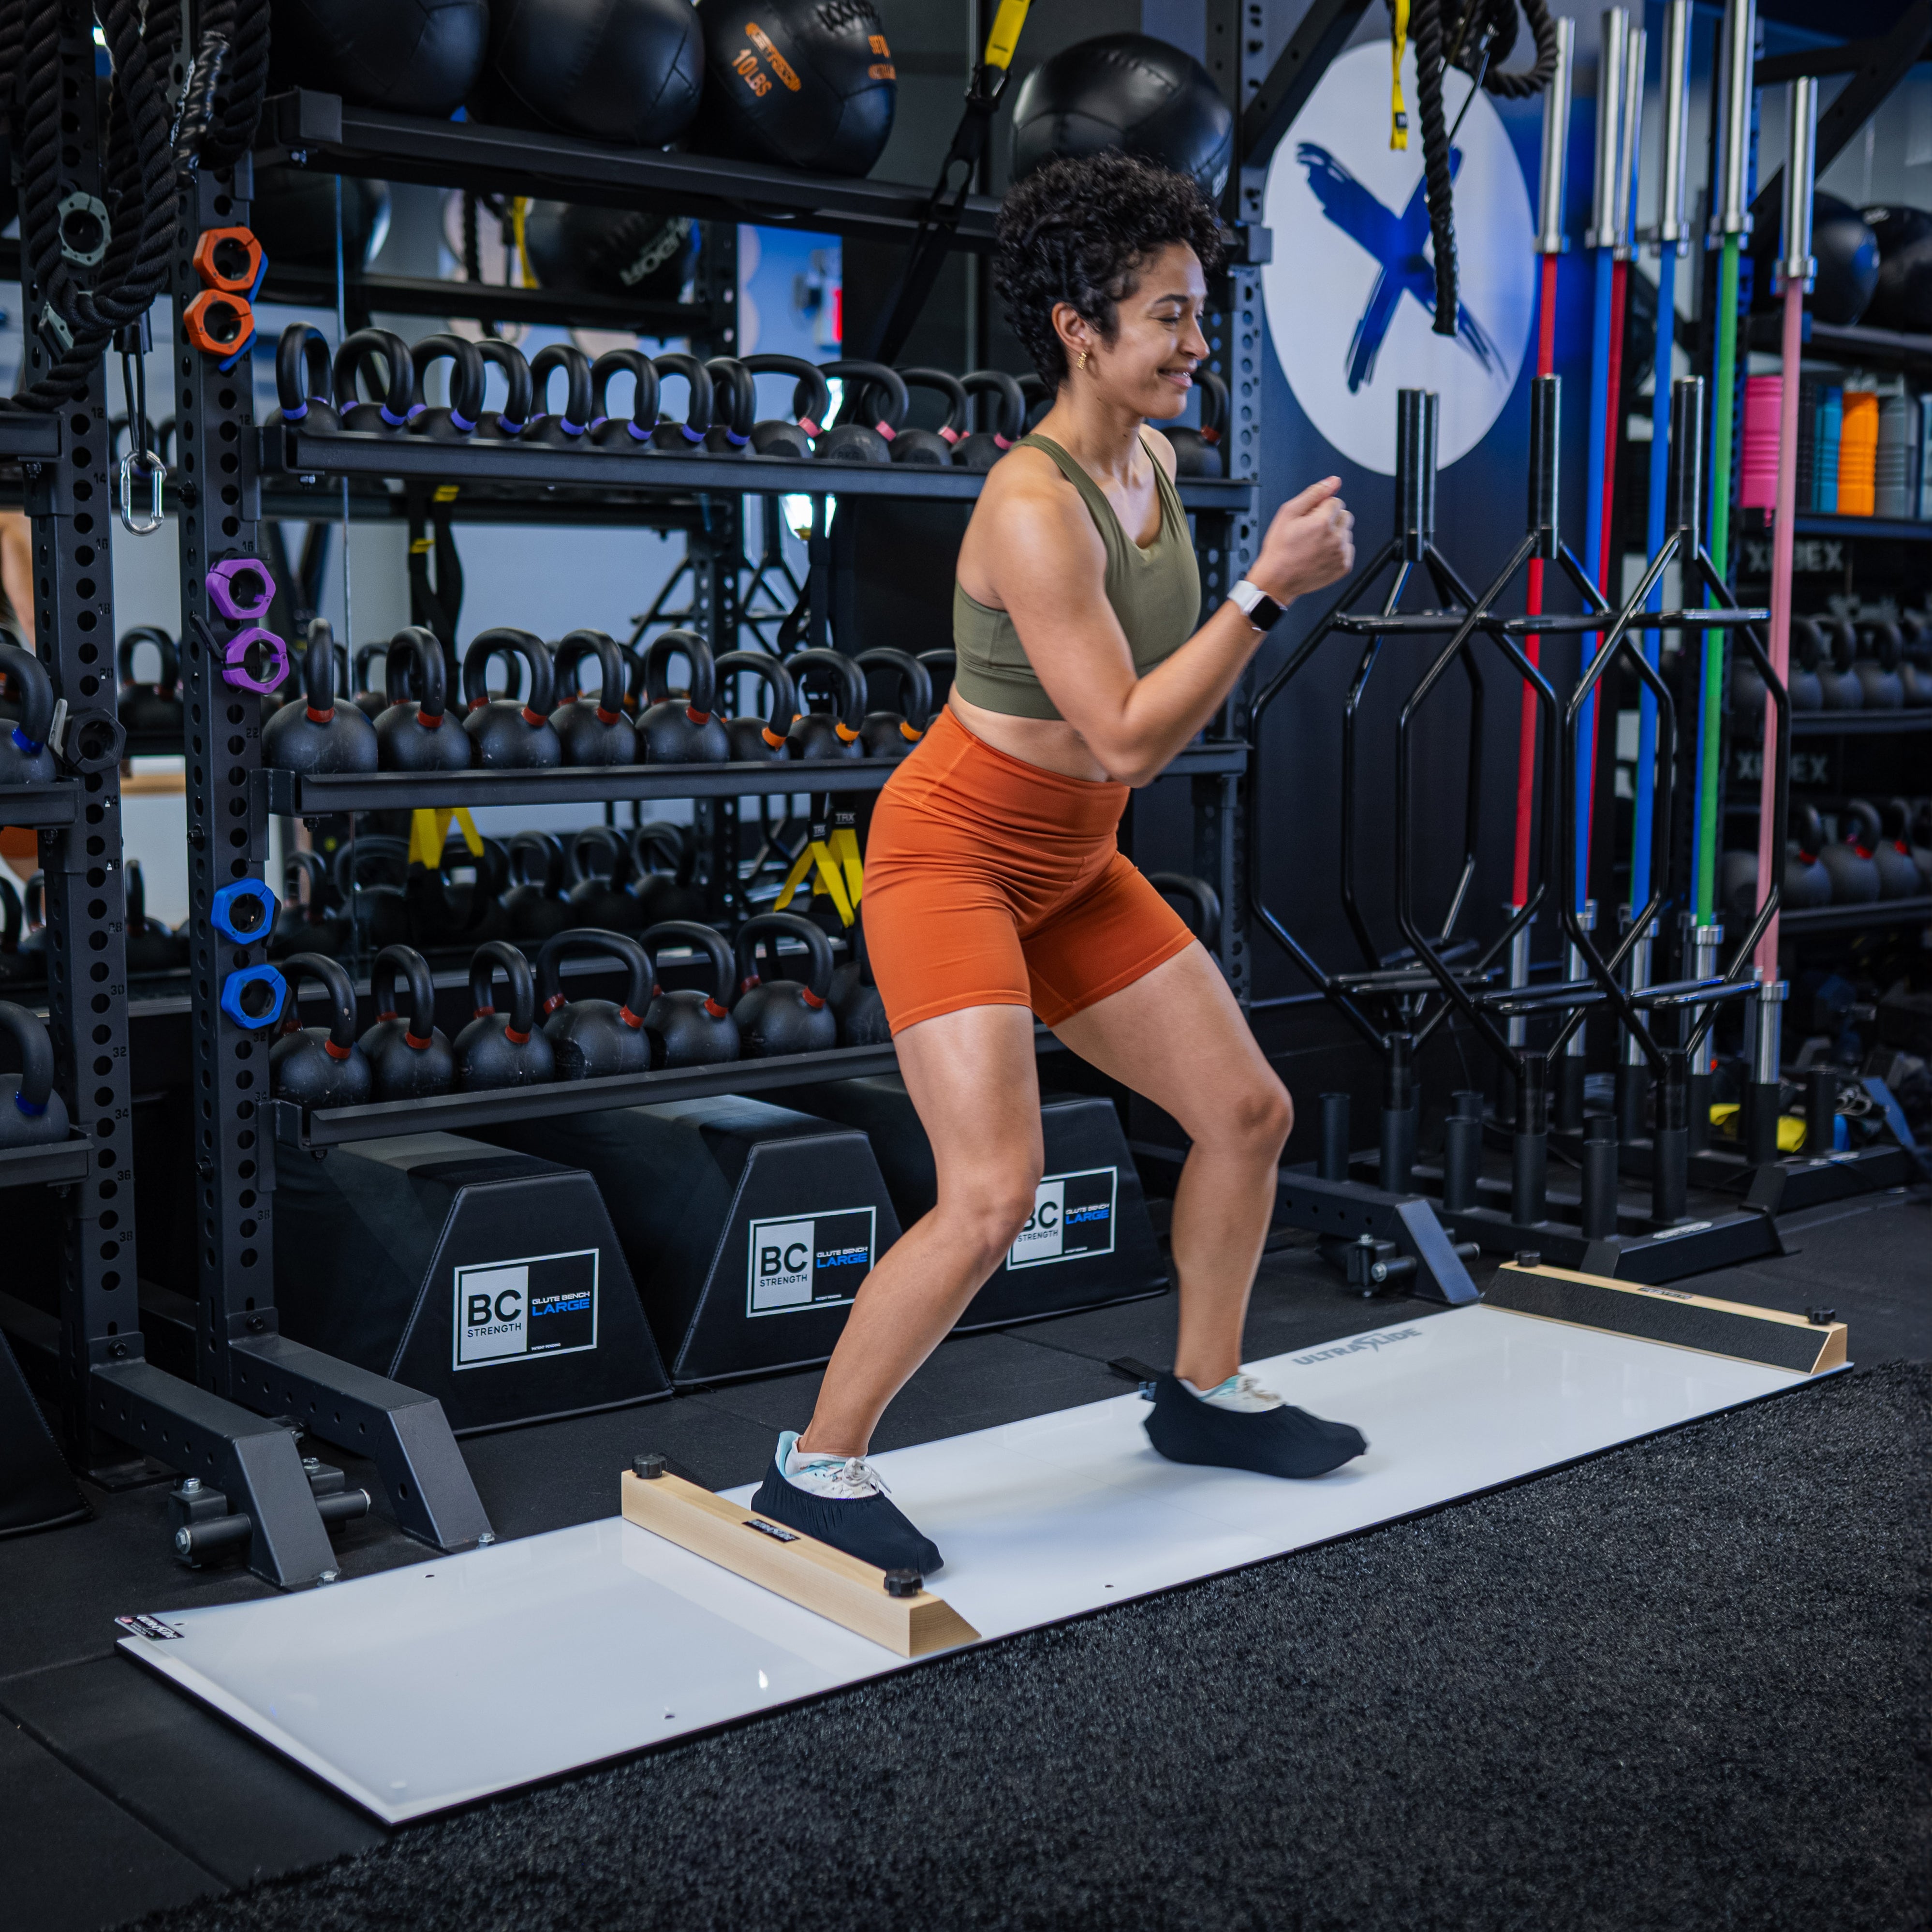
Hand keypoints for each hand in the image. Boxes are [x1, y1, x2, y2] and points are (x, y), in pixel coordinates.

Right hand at [1248, 478, 1353, 603]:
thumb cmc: (1280, 548)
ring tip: (1314, 545)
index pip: (1335, 501)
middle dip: (1331, 519)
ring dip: (1334, 535)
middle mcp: (1335, 538)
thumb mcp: (1288, 513)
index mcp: (1323, 522)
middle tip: (1312, 531)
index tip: (1309, 519)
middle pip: (1345, 515)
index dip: (1320, 508)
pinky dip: (1337, 550)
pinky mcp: (1344, 566)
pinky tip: (1320, 554)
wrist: (1278, 580)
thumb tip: (1333, 481)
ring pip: (1346, 533)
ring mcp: (1341, 553)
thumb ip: (1314, 493)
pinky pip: (1348, 549)